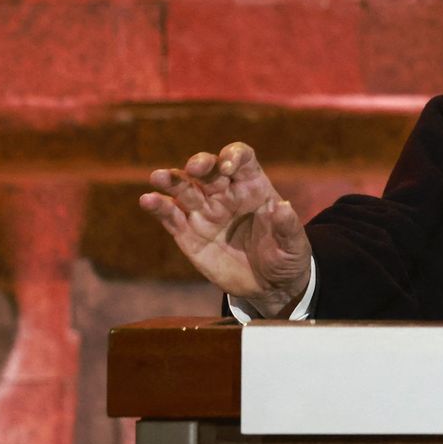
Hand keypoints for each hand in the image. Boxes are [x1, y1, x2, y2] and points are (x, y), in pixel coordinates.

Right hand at [139, 141, 310, 317]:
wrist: (269, 287)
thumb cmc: (286, 258)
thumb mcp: (294, 245)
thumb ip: (288, 226)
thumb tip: (282, 206)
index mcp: (254, 187)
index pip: (242, 159)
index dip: (234, 156)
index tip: (229, 167)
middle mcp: (226, 194)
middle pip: (209, 169)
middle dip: (201, 163)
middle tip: (194, 167)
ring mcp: (205, 213)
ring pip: (184, 188)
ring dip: (171, 180)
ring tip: (158, 176)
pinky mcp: (188, 234)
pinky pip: (171, 216)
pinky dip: (159, 207)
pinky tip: (148, 200)